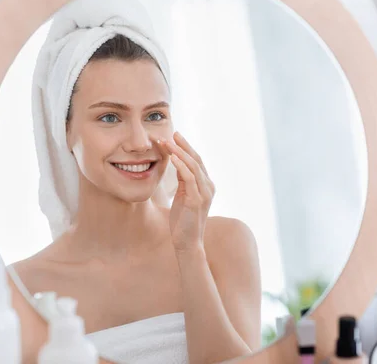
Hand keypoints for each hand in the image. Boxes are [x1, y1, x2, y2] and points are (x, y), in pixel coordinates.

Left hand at [158, 132, 214, 254]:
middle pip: (197, 159)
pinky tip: (172, 157)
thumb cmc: (183, 222)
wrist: (188, 243)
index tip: (175, 136)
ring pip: (193, 166)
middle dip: (184, 145)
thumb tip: (176, 164)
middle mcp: (209, 187)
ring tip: (167, 142)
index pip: (197, 161)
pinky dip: (180, 165)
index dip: (186, 148)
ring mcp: (204, 193)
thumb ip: (183, 181)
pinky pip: (189, 178)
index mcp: (206, 185)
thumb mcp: (183, 196)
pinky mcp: (197, 200)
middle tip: (172, 133)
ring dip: (179, 152)